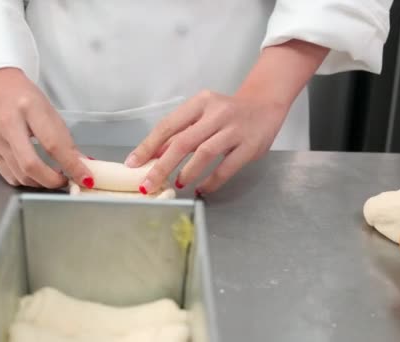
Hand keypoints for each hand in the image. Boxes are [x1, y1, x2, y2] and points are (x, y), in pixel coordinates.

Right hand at [0, 67, 92, 187]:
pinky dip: (28, 181)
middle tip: (68, 180)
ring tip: (55, 177)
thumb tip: (82, 164)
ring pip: (21, 175)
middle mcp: (8, 126)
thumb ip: (64, 139)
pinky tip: (38, 176)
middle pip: (31, 165)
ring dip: (42, 183)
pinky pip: (11, 176)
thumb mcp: (49, 111)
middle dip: (54, 180)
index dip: (72, 165)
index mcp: (28, 108)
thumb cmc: (24, 97)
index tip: (86, 178)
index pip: (53, 144)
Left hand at [127, 39, 328, 194]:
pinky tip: (202, 188)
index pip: (168, 125)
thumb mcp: (203, 115)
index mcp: (200, 102)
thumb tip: (153, 156)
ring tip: (178, 184)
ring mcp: (235, 129)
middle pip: (183, 141)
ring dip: (188, 172)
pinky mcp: (250, 145)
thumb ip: (181, 132)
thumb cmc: (228, 112)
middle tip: (148, 184)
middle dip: (162, 166)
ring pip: (205, 153)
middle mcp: (217, 113)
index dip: (149, 146)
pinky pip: (227, 167)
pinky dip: (212, 180)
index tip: (133, 163)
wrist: (266, 104)